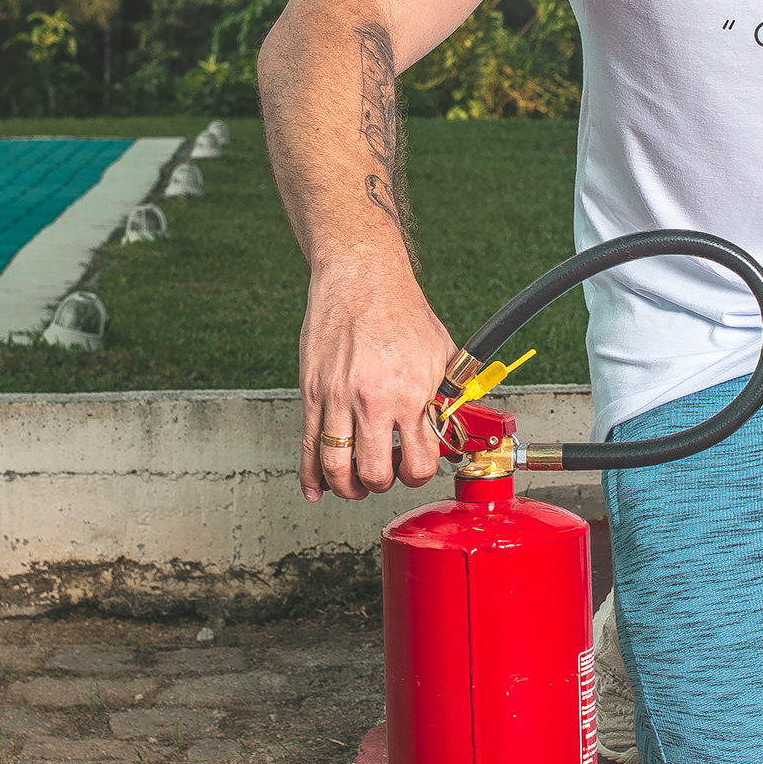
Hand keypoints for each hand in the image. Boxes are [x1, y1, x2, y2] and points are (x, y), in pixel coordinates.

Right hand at [298, 255, 457, 502]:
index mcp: (410, 392)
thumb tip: (454, 430)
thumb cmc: (401, 310)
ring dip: (349, 487)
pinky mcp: (311, 392)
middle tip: (387, 473)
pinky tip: (317, 488)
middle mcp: (373, 400)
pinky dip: (310, 476)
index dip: (419, 473)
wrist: (361, 275)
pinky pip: (307, 446)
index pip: (418, 462)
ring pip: (338, 468)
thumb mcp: (440, 353)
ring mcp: (337, 398)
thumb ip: (447, 396)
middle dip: (384, 482)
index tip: (416, 466)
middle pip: (375, 474)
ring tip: (357, 483)